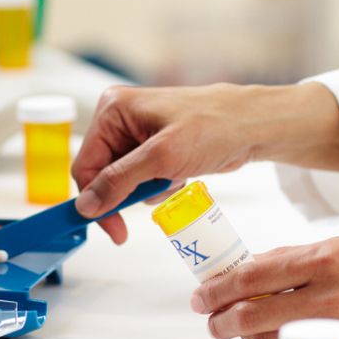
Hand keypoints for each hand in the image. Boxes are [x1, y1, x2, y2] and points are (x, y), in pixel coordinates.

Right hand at [72, 83, 338, 243]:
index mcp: (113, 109)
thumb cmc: (213, 127)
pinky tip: (180, 175)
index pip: (85, 164)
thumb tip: (88, 205)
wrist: (253, 126)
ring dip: (146, 190)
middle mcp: (120, 118)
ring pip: (123, 179)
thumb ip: (119, 182)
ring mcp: (138, 132)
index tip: (111, 228)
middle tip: (152, 198)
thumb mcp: (161, 158)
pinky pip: (142, 177)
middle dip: (127, 192)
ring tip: (174, 178)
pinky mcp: (156, 146)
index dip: (95, 200)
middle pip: (102, 173)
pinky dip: (158, 185)